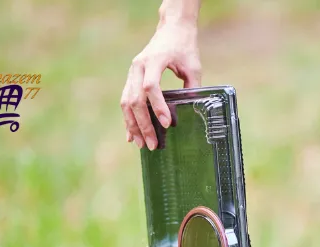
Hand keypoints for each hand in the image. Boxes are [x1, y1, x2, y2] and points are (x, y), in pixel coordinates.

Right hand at [120, 20, 201, 149]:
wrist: (171, 29)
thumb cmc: (184, 47)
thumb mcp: (193, 66)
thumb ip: (192, 88)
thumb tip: (191, 112)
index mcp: (154, 60)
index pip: (151, 87)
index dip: (157, 107)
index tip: (167, 124)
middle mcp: (138, 66)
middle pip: (135, 99)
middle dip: (144, 124)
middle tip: (153, 144)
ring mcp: (132, 72)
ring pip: (126, 102)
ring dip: (132, 125)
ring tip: (141, 144)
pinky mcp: (131, 78)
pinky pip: (126, 100)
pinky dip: (128, 118)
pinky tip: (130, 135)